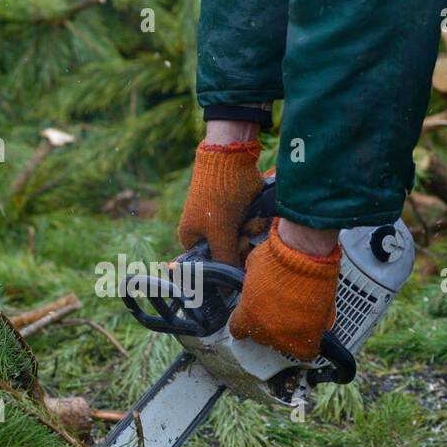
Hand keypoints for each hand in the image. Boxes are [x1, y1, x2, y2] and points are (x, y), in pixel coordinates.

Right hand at [178, 122, 265, 266]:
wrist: (231, 159)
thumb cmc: (218, 197)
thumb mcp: (220, 233)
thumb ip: (224, 261)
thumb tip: (228, 288)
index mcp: (192, 238)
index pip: (209, 265)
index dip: (224, 263)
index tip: (235, 255)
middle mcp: (206, 232)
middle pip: (229, 254)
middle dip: (240, 244)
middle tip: (242, 234)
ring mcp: (224, 221)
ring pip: (242, 240)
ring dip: (249, 231)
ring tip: (249, 218)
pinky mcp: (239, 212)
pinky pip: (249, 227)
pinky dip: (254, 221)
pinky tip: (254, 213)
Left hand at [229, 220, 340, 361]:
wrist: (304, 256)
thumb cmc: (278, 255)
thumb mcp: (253, 266)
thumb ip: (252, 281)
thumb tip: (255, 280)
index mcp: (246, 315)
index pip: (238, 329)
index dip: (246, 321)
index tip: (254, 314)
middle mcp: (263, 330)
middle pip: (263, 336)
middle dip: (270, 323)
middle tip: (282, 307)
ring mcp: (285, 336)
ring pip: (284, 343)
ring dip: (289, 331)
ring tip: (299, 314)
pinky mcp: (308, 336)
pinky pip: (306, 352)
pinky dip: (308, 344)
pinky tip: (310, 333)